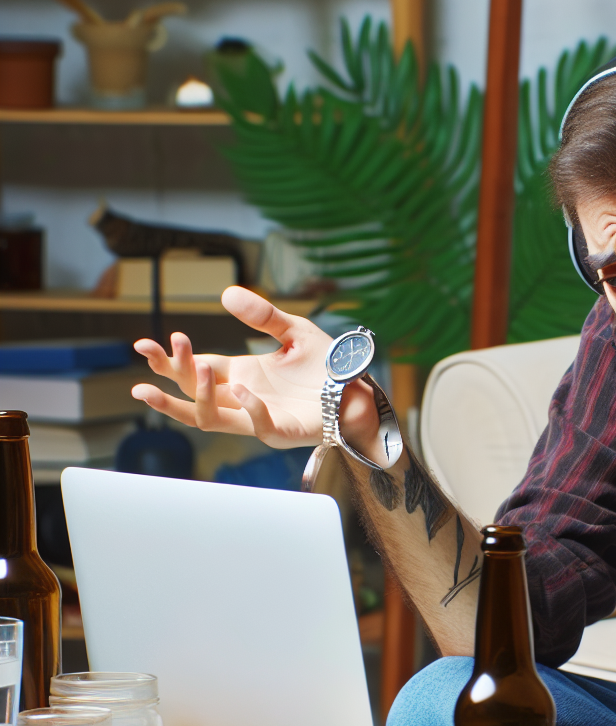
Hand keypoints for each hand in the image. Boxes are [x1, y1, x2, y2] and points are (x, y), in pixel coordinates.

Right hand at [131, 286, 381, 451]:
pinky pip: (257, 427)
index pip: (193, 369)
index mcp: (240, 374)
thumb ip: (262, 315)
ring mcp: (259, 418)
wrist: (359, 390)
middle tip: (153, 353)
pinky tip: (243, 389)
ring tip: (196, 368)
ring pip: (210, 419)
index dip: (169, 359)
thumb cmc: (327, 366)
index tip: (145, 343)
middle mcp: (242, 398)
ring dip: (196, 396)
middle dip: (170, 375)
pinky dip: (248, 408)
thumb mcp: (293, 331)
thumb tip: (226, 294)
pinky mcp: (283, 431)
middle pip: (191, 394)